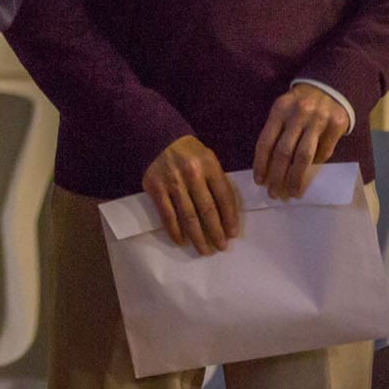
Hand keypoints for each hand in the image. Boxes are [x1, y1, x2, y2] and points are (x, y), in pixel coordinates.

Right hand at [143, 135, 240, 254]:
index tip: (232, 234)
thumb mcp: (208, 159)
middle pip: (207, 210)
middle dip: (216, 232)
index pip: (224, 197)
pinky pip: (167, 215)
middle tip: (221, 247)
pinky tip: (181, 241)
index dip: (229, 218)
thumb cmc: (189, 153)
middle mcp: (192, 174)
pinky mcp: (156, 188)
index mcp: (209, 165)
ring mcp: (172, 182)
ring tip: (204, 249)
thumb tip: (226, 213)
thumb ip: (217, 181)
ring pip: (188, 216)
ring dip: (197, 236)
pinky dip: (174, 230)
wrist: (158, 139)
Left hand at [253, 83, 349, 198]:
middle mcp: (298, 114)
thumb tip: (269, 166)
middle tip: (274, 194)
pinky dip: (317, 164)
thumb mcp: (283, 110)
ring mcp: (319, 119)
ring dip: (296, 178)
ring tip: (292, 192)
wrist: (329, 85)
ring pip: (304, 156)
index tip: (259, 182)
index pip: (266, 142)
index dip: (261, 164)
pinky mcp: (337, 124)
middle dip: (277, 176)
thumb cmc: (300, 104)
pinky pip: (325, 151)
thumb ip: (277, 132)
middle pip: (284, 152)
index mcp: (279, 110)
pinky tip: (311, 174)